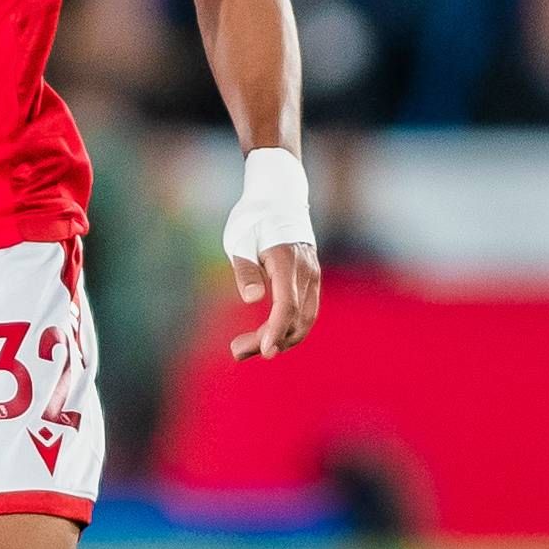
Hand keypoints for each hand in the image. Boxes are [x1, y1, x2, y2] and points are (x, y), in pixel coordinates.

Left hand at [220, 145, 320, 358]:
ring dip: (280, 338)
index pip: (287, 306)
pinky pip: (306, 311)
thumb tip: (252, 299)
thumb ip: (245, 269)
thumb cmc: (254, 218)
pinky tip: (267, 334)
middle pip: (297, 319)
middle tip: (236, 351)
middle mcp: (306, 272)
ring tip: (247, 347)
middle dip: (270, 341)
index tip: (263, 350)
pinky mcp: (311, 279)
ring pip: (305, 319)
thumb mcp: (240, 239)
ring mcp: (312, 276)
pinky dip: (289, 328)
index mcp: (286, 261)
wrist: (280, 197)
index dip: (276, 331)